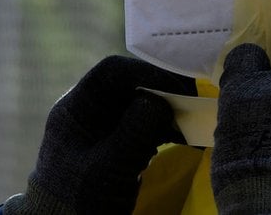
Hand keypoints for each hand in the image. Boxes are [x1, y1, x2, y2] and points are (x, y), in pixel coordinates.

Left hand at [3, 55, 196, 214]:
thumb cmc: (78, 198)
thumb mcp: (107, 168)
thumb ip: (133, 132)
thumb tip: (159, 100)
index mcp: (76, 108)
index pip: (111, 72)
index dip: (145, 72)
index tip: (177, 86)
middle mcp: (90, 112)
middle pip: (129, 87)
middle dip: (162, 93)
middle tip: (193, 103)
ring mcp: (103, 129)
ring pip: (140, 107)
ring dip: (167, 113)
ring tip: (193, 125)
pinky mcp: (117, 147)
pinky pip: (143, 128)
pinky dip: (165, 131)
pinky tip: (185, 138)